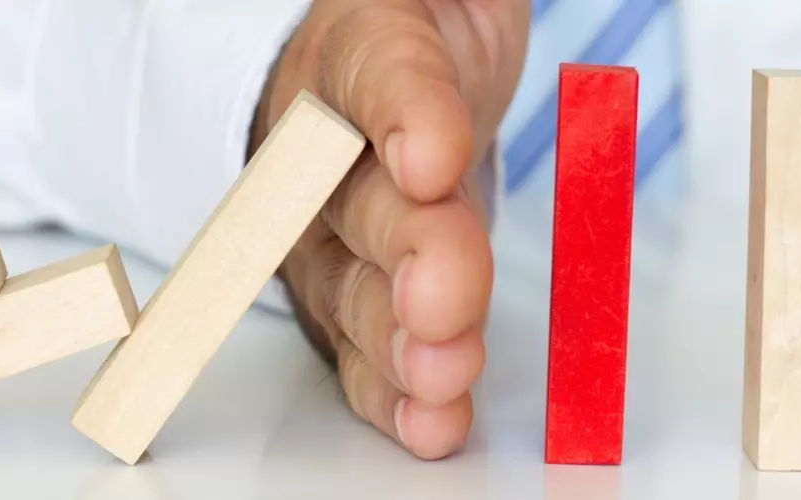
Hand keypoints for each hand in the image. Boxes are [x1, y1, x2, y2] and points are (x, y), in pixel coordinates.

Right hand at [250, 0, 529, 458]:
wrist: (401, 77)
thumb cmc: (424, 33)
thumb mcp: (435, 7)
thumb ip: (434, 41)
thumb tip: (468, 78)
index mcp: (358, 51)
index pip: (375, 74)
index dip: (405, 116)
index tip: (432, 161)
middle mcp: (332, 150)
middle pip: (364, 205)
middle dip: (410, 256)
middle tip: (441, 300)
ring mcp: (341, 231)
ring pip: (359, 290)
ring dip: (399, 341)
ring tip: (441, 377)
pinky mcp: (364, 291)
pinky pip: (368, 344)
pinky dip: (395, 387)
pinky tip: (430, 416)